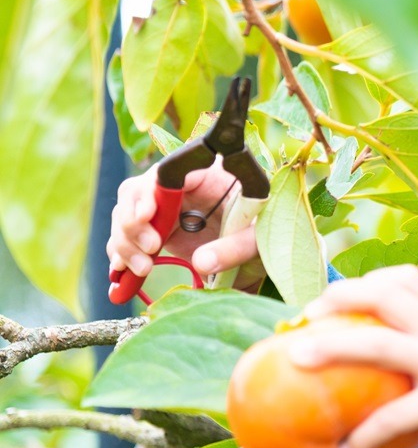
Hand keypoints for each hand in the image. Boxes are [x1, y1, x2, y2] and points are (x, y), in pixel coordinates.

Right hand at [106, 161, 263, 288]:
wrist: (261, 255)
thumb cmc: (265, 235)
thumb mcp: (259, 240)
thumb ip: (235, 248)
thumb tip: (203, 262)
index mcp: (208, 174)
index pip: (169, 171)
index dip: (151, 191)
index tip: (148, 215)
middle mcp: (181, 187)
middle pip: (137, 193)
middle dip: (133, 222)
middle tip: (151, 248)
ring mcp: (167, 210)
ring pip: (126, 216)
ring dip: (125, 243)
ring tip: (143, 268)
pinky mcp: (159, 232)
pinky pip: (128, 239)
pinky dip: (121, 256)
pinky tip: (121, 275)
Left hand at [292, 265, 417, 447]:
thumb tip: (365, 357)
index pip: (405, 277)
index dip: (363, 281)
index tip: (331, 300)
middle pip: (386, 296)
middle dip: (339, 299)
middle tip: (303, 318)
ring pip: (380, 344)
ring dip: (332, 348)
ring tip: (296, 360)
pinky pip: (393, 414)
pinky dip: (365, 433)